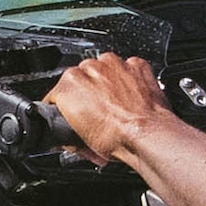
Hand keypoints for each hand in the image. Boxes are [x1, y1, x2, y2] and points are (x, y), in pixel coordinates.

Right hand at [41, 51, 168, 164]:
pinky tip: (130, 99)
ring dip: (108, 85)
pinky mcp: (136, 66)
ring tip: (115, 108)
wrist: (147, 137)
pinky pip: (127, 70)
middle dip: (87, 95)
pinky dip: (129, 81)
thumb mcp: (78, 141)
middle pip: (82, 78)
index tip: (72, 117)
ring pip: (104, 70)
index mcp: (70, 82)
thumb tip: (71, 129)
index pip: (58, 92)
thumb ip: (67, 125)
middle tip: (96, 116)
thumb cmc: (116, 139)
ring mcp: (115, 65)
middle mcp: (91, 68)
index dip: (65, 108)